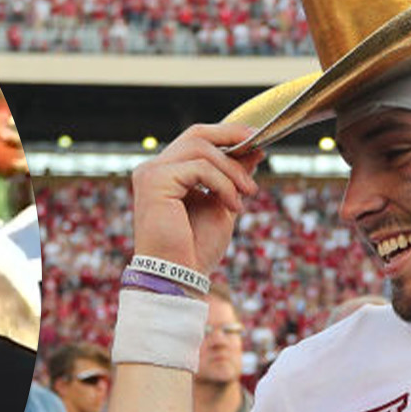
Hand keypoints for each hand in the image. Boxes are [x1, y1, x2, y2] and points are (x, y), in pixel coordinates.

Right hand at [130, 122, 264, 276]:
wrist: (180, 277)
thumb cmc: (197, 248)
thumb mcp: (223, 204)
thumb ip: (233, 177)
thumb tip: (253, 151)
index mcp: (167, 174)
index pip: (196, 140)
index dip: (226, 135)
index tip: (255, 140)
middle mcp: (154, 169)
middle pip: (196, 134)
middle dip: (231, 137)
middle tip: (258, 149)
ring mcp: (152, 173)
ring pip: (201, 149)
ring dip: (232, 170)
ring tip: (248, 193)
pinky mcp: (155, 181)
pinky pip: (199, 168)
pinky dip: (223, 184)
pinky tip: (233, 205)